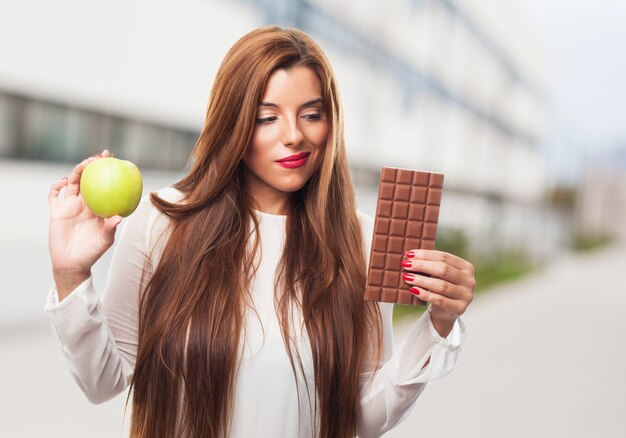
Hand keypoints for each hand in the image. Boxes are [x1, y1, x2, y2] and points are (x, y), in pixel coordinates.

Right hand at [48, 149, 122, 297]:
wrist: (72, 263)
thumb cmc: (92, 252)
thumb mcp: (104, 240)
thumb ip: (110, 228)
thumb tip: (119, 217)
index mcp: (98, 207)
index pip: (104, 185)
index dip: (108, 172)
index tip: (115, 161)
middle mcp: (84, 203)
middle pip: (88, 179)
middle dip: (93, 165)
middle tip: (100, 157)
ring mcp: (69, 206)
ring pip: (72, 183)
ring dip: (77, 171)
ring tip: (85, 164)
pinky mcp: (56, 211)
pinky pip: (54, 195)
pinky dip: (57, 186)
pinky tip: (63, 181)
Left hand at [400, 249, 474, 336]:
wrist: (447, 312)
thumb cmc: (442, 287)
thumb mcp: (441, 275)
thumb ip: (432, 265)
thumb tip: (409, 256)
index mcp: (466, 267)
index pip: (444, 257)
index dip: (425, 254)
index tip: (409, 254)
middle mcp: (469, 280)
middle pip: (443, 269)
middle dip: (422, 265)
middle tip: (406, 264)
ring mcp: (466, 295)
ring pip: (441, 285)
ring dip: (421, 280)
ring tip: (407, 277)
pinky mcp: (459, 308)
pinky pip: (439, 300)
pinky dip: (425, 294)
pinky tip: (413, 290)